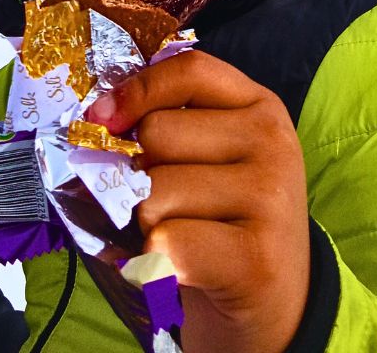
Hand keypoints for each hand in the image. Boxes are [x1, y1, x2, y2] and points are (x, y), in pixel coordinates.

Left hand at [87, 51, 309, 352]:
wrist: (277, 307)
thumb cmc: (225, 221)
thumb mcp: (212, 155)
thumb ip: (173, 122)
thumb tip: (99, 115)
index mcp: (260, 107)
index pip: (188, 70)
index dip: (137, 89)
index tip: (103, 117)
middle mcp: (273, 141)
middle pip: (158, 133)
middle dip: (144, 173)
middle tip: (173, 204)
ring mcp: (271, 198)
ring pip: (154, 191)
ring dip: (151, 222)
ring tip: (186, 237)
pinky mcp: (256, 258)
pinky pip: (167, 241)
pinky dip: (157, 261)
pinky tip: (184, 268)